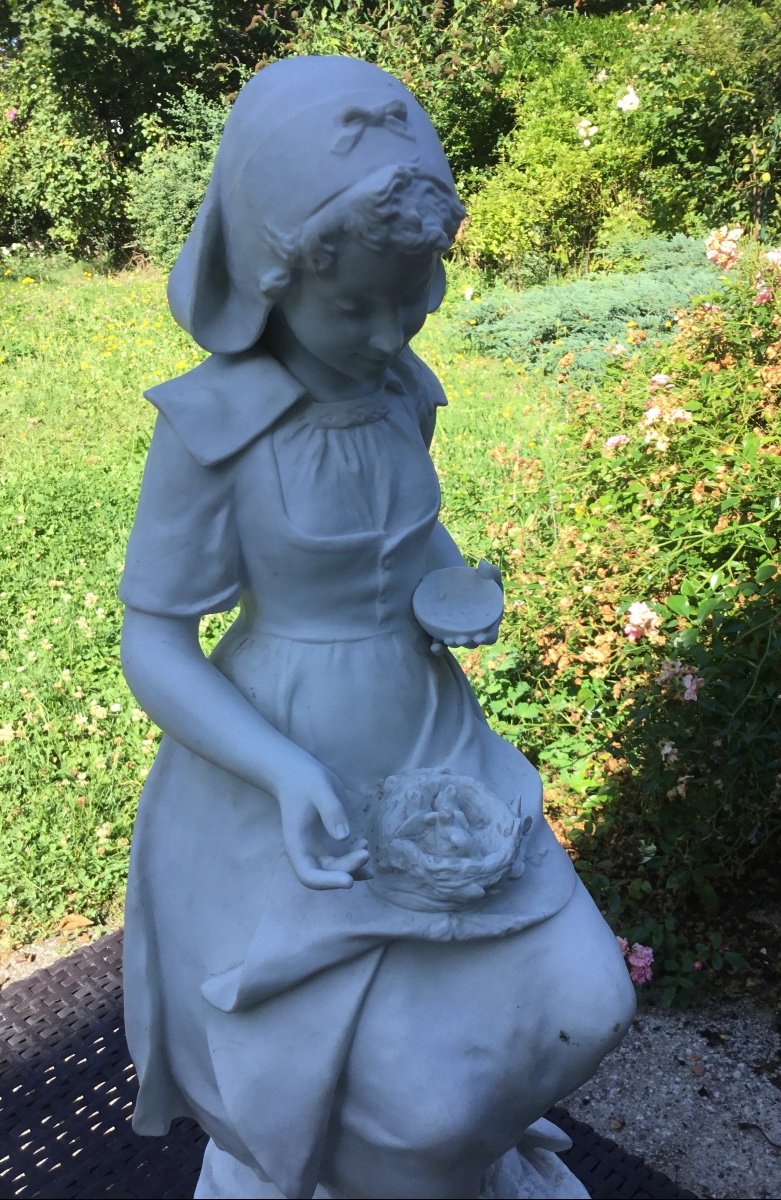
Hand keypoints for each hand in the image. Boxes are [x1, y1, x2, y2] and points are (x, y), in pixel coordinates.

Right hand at [277, 760, 370, 889]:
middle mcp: (308, 851)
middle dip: (347, 868)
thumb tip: (345, 837)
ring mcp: (319, 847)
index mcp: (297, 844)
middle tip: (365, 853)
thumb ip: (331, 811)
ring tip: (366, 851)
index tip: (349, 881)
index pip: (309, 876)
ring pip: (337, 868)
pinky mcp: (331, 841)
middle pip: (327, 873)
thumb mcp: (319, 789)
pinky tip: (364, 845)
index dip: (328, 883)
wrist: (299, 773)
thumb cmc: (305, 779)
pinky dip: (355, 857)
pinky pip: (344, 857)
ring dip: (354, 866)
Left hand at [430, 560, 503, 654]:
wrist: (457, 581)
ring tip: (447, 640)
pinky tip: (433, 646)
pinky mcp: (442, 631)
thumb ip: (490, 570)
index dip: (487, 638)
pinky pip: (441, 644)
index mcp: (488, 622)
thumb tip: (483, 564)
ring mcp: (457, 632)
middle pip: (472, 643)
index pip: (490, 635)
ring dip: (452, 645)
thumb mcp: (486, 575)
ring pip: (456, 644)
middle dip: (466, 643)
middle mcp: (473, 631)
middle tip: (459, 639)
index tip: (480, 637)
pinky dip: (438, 648)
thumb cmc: (476, 581)